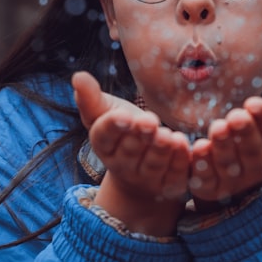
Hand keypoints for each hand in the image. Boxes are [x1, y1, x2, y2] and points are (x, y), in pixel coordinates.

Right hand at [72, 72, 190, 234]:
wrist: (140, 171)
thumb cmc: (122, 132)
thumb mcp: (106, 113)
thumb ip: (91, 98)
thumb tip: (77, 76)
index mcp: (103, 145)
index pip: (104, 137)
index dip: (113, 126)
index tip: (123, 115)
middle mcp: (122, 165)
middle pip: (129, 151)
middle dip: (139, 136)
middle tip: (149, 121)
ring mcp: (145, 178)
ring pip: (152, 164)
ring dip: (160, 150)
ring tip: (167, 135)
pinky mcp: (168, 184)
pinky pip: (174, 174)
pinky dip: (179, 160)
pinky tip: (183, 144)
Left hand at [189, 82, 261, 207]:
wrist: (234, 167)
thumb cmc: (259, 135)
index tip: (254, 102)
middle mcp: (258, 170)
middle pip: (253, 152)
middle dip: (245, 133)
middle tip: (236, 116)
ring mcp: (234, 182)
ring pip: (229, 164)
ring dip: (223, 147)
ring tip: (217, 127)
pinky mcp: (211, 188)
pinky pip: (206, 179)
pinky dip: (202, 165)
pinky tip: (198, 149)